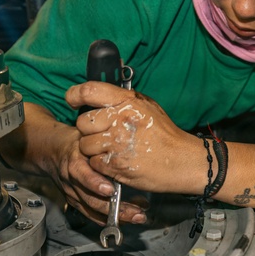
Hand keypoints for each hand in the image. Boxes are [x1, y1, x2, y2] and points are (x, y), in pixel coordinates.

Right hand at [38, 116, 147, 225]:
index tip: (111, 190)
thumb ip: (102, 144)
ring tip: (138, 216)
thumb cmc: (75, 142)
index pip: (83, 175)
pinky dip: (110, 218)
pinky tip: (128, 218)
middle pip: (92, 200)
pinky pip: (92, 215)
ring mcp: (72, 194)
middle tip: (137, 212)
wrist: (52, 152)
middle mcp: (72, 182)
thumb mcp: (87, 138)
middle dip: (116, 209)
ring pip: (94, 211)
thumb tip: (127, 146)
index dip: (95, 184)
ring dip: (118, 216)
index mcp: (74, 163)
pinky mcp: (75, 202)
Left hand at [67, 82, 203, 194]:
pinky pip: (93, 162)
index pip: (89, 90)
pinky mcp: (115, 164)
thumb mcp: (148, 106)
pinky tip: (115, 161)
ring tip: (110, 149)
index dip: (75, 95)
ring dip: (93, 149)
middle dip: (88, 130)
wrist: (182, 161)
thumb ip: (123, 99)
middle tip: (102, 134)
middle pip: (82, 122)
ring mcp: (116, 143)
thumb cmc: (165, 134)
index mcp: (127, 101)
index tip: (72, 100)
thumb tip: (100, 93)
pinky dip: (101, 164)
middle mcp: (119, 119)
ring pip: (85, 145)